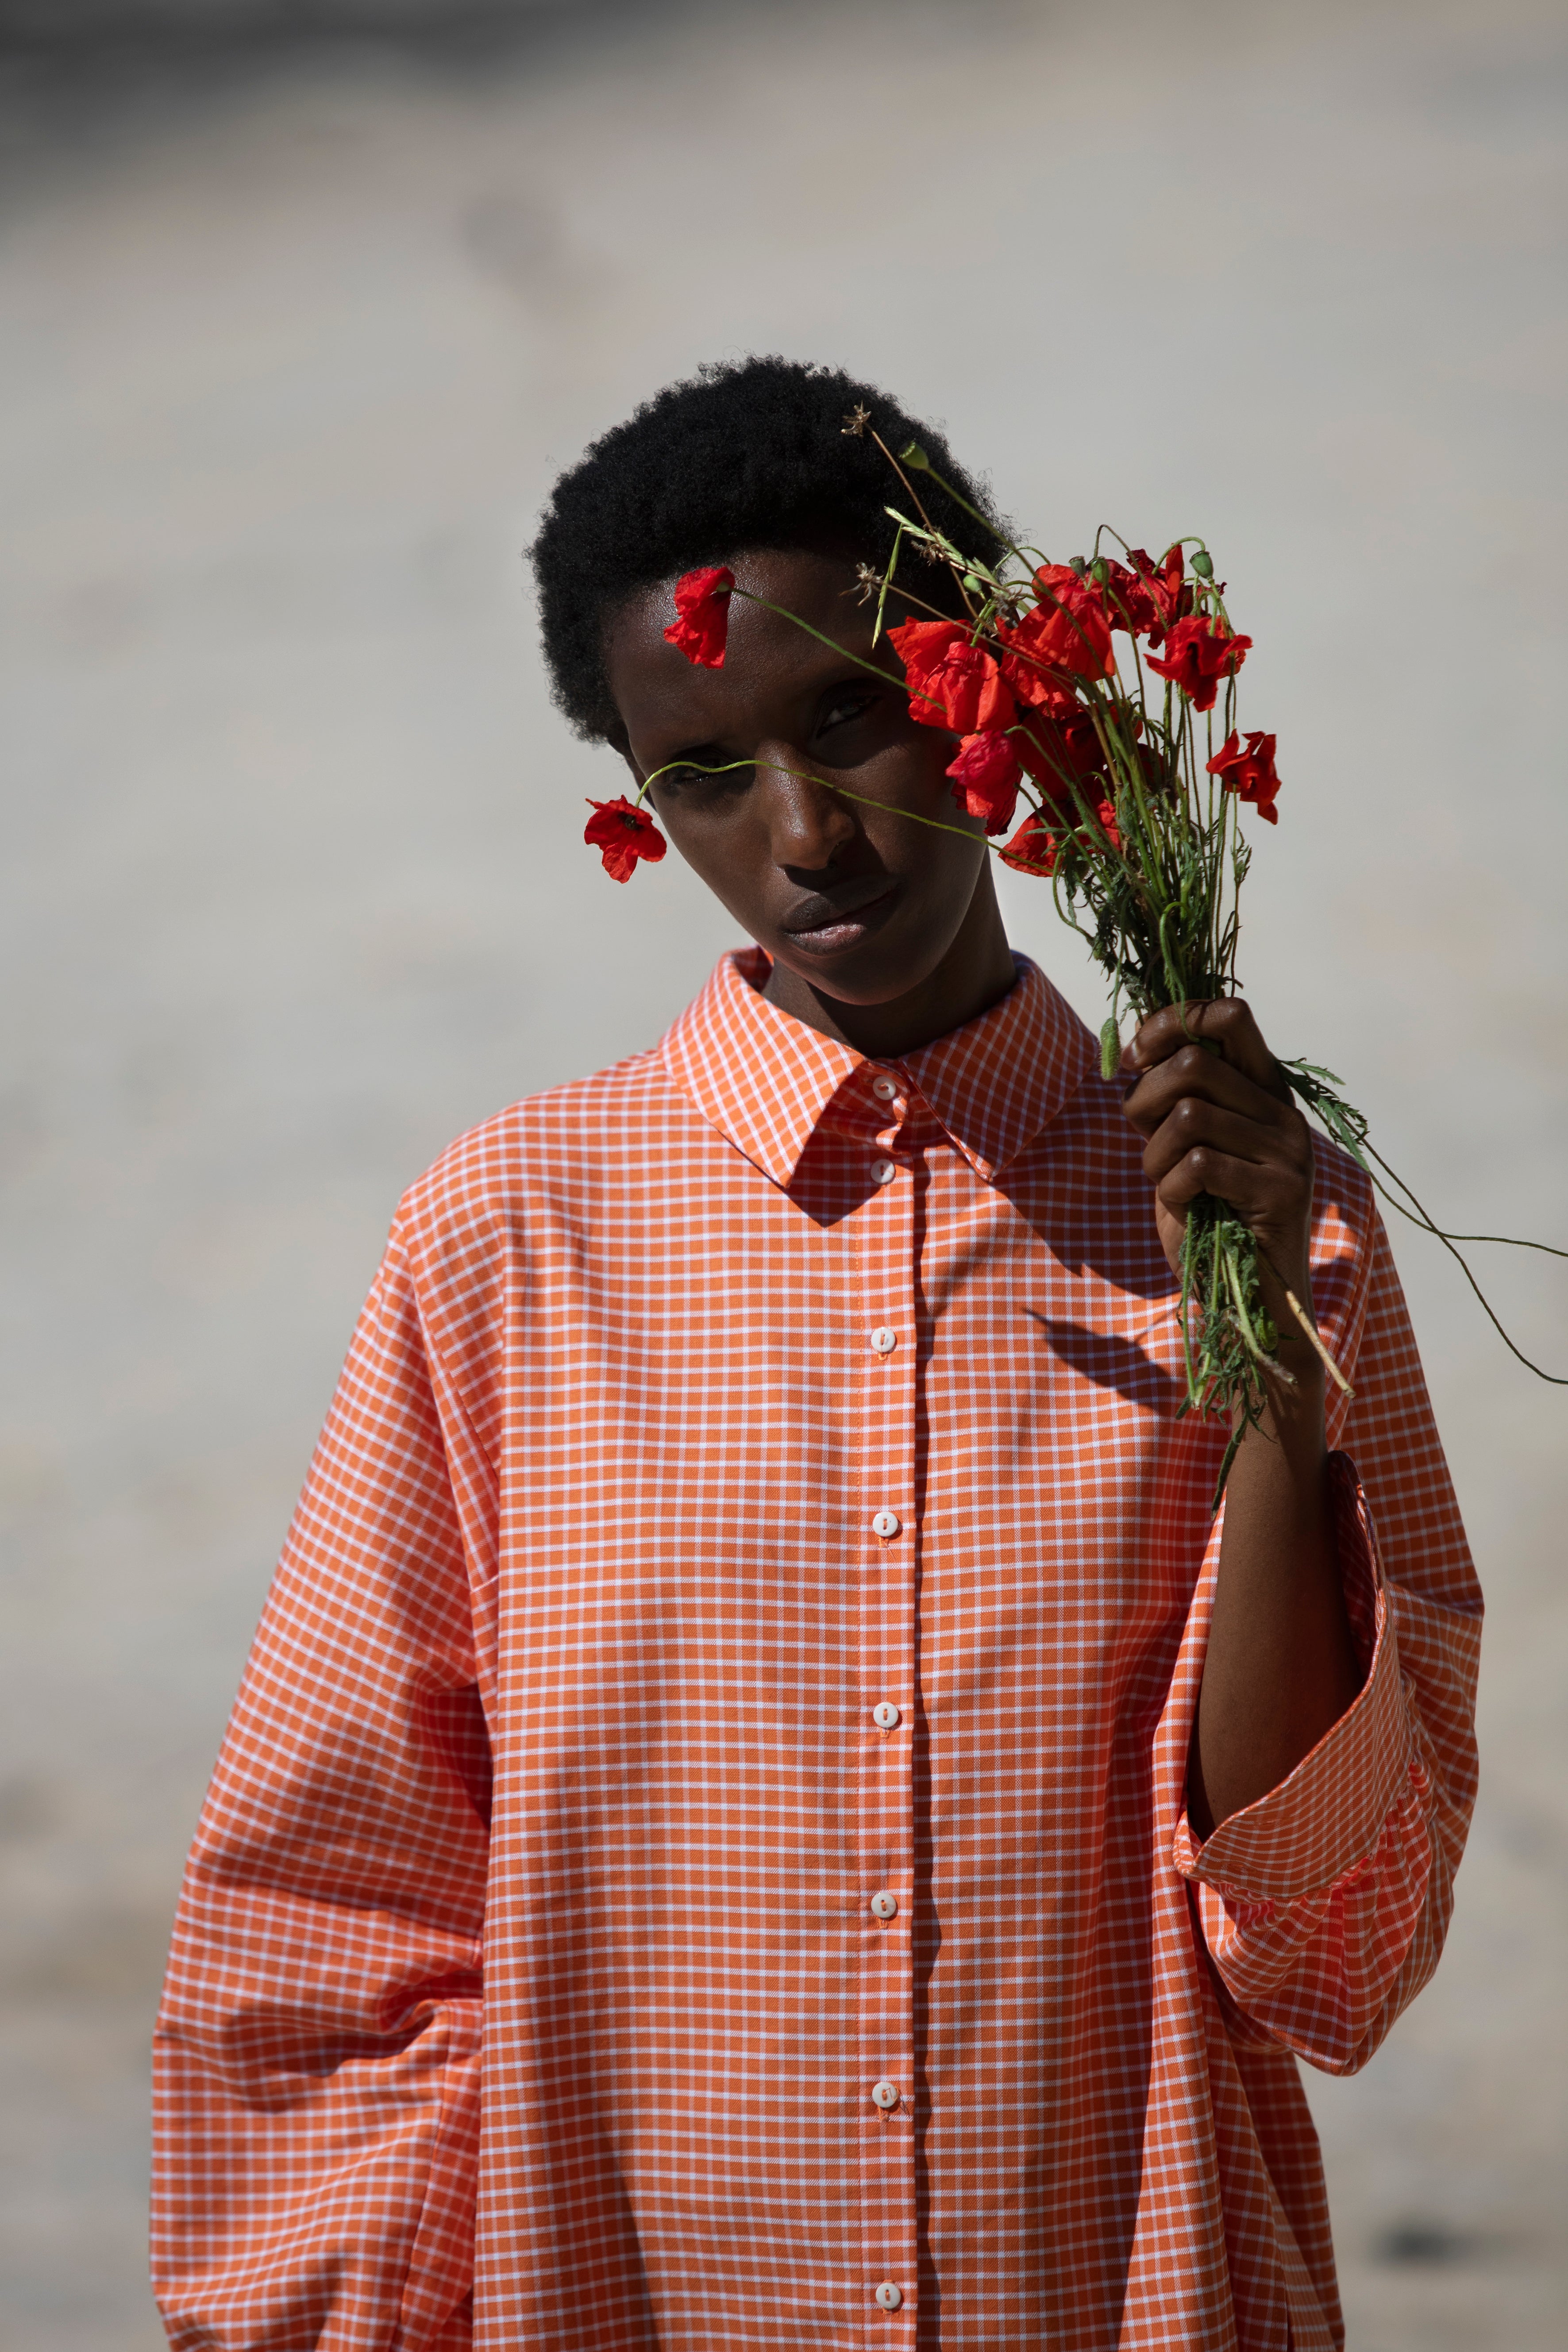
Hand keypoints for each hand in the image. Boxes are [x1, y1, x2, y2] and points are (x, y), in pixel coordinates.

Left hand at [1119, 1000, 1316, 1334]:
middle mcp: (1284, 1112)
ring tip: (1166, 1180)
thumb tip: (1135, 1044)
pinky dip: (1170, 1189)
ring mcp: (1288, 1151)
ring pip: (1189, 1117)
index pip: (1230, 1013)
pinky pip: (1198, 1166)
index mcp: (1264, 1088)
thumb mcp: (1186, 1142)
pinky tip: (1182, 1205)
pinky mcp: (1280, 1192)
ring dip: (1154, 1155)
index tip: (1136, 1057)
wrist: (1249, 1293)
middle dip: (1146, 1098)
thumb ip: (1175, 1094)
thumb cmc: (1208, 1213)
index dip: (1172, 1022)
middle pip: (1196, 1063)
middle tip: (1142, 1135)